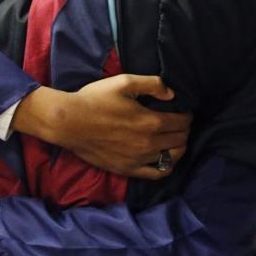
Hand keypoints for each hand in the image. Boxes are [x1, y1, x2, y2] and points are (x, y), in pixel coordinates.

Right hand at [13, 76, 191, 179]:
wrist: (69, 122)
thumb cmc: (95, 99)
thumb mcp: (124, 82)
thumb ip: (152, 84)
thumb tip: (172, 93)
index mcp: (151, 122)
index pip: (183, 121)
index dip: (187, 114)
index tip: (183, 110)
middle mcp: (149, 144)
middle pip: (181, 139)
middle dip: (184, 129)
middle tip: (179, 123)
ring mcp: (139, 159)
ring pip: (173, 157)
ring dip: (179, 147)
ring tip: (174, 139)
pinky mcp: (128, 169)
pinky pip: (157, 174)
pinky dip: (166, 166)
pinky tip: (165, 158)